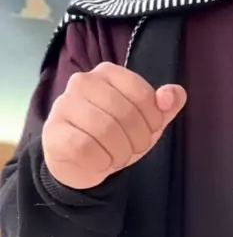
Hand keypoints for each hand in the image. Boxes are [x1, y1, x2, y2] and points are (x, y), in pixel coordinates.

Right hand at [42, 62, 186, 189]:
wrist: (81, 164)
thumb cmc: (117, 135)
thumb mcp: (147, 120)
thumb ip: (165, 105)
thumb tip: (174, 94)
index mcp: (108, 72)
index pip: (142, 92)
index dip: (153, 118)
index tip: (151, 130)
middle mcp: (83, 82)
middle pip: (125, 112)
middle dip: (138, 139)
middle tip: (134, 149)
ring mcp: (64, 105)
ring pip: (105, 130)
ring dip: (120, 152)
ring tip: (117, 156)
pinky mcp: (53, 132)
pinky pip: (85, 148)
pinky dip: (100, 161)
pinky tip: (99, 162)